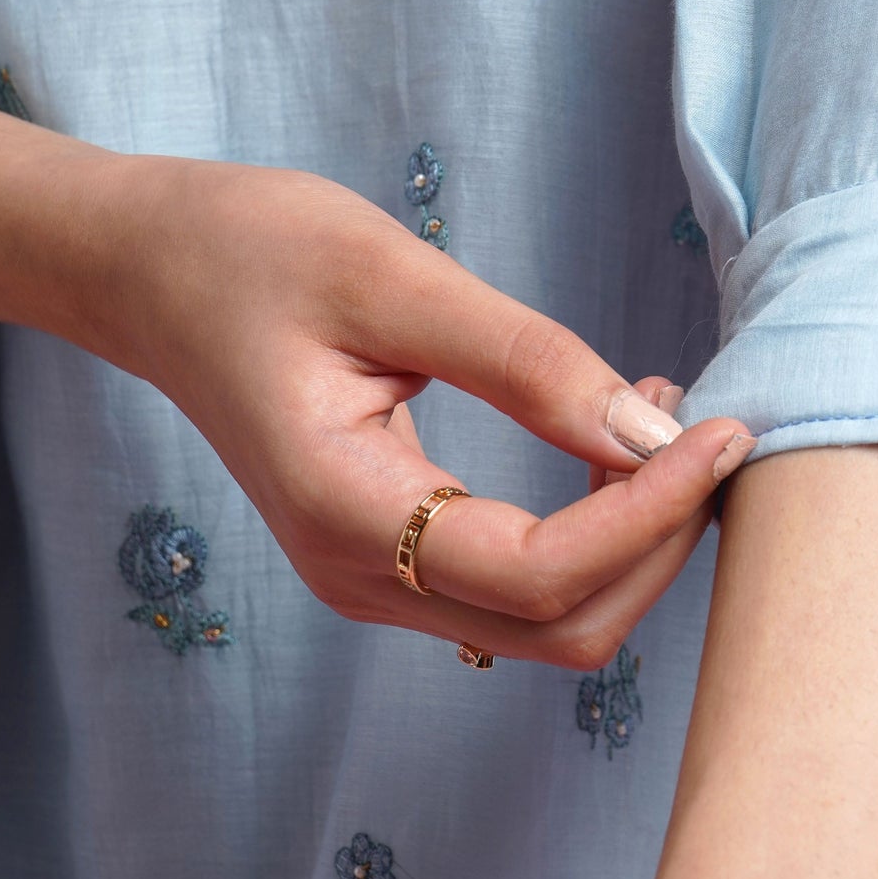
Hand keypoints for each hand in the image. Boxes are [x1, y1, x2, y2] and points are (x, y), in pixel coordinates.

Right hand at [78, 154, 752, 665]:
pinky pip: (518, 585)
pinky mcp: (391, 557)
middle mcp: (359, 576)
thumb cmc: (251, 252)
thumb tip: (649, 429)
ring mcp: (372, 580)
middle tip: (711, 424)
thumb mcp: (390, 278)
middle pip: (561, 626)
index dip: (650, 515)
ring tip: (665, 415)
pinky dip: (592, 531)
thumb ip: (523, 360)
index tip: (723, 429)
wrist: (155, 274)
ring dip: (633, 539)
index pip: (539, 573)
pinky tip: (609, 437)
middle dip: (660, 542)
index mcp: (343, 510)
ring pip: (548, 620)